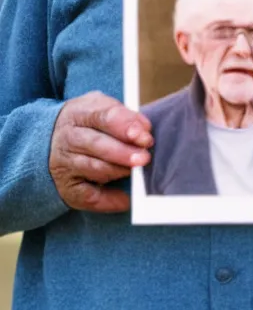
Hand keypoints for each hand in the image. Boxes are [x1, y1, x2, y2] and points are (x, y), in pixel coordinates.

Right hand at [49, 91, 152, 212]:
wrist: (49, 140)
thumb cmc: (90, 124)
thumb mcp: (103, 108)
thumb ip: (126, 116)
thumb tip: (145, 130)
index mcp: (80, 113)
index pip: (104, 117)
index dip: (126, 127)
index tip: (145, 137)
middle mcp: (69, 138)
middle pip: (97, 144)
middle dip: (123, 153)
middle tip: (144, 158)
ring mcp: (64, 163)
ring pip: (94, 169)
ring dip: (118, 171)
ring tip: (137, 172)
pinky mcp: (67, 187)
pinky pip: (89, 196)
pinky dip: (109, 200)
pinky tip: (126, 200)